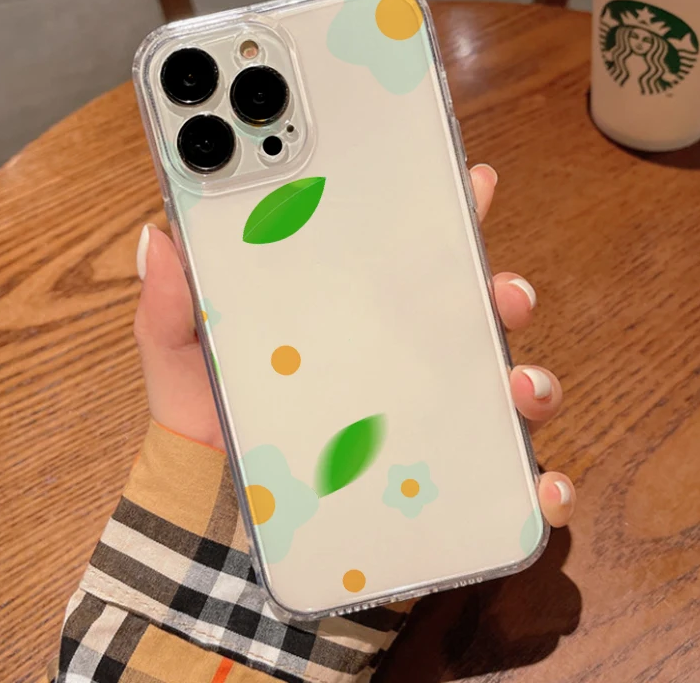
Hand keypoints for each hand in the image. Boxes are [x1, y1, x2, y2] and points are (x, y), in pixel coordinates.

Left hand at [133, 164, 575, 526]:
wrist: (219, 517)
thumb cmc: (210, 422)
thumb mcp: (183, 355)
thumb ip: (171, 303)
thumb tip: (157, 236)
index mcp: (354, 316)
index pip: (410, 257)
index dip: (447, 215)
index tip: (473, 182)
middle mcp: (403, 359)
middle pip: (474, 314)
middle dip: (504, 292)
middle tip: (502, 290)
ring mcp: (429, 419)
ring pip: (504, 387)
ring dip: (531, 381)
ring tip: (519, 386)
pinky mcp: (442, 484)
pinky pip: (506, 484)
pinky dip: (539, 483)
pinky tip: (543, 486)